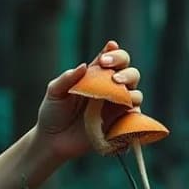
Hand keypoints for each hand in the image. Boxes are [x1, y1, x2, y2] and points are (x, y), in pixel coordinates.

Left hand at [34, 40, 143, 160]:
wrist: (52, 140)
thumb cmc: (52, 112)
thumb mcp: (55, 92)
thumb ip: (67, 78)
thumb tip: (84, 66)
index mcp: (95, 76)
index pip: (110, 59)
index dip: (114, 52)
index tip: (110, 48)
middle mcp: (109, 89)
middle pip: (129, 73)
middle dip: (125, 70)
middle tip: (113, 76)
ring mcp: (116, 107)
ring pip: (135, 93)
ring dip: (131, 90)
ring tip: (118, 92)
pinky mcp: (118, 124)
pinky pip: (134, 117)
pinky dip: (134, 111)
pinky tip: (126, 109)